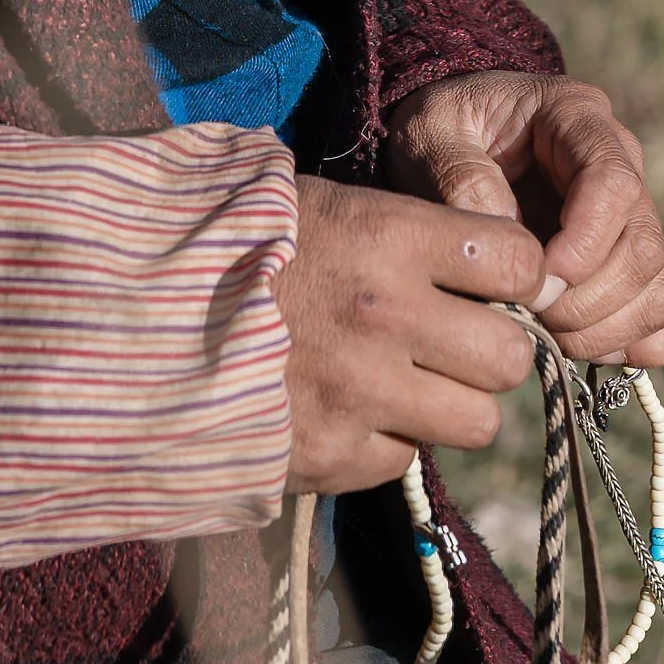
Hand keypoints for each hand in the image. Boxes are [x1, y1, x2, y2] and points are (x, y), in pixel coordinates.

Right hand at [273, 176, 545, 493]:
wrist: (143, 308)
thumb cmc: (242, 242)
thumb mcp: (327, 204)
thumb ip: (412, 231)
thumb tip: (498, 265)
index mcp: (389, 236)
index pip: (520, 260)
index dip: (518, 272)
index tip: (497, 279)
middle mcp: (387, 315)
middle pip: (510, 356)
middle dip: (491, 348)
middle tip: (457, 340)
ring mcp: (361, 392)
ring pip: (477, 422)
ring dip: (453, 404)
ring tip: (411, 382)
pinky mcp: (332, 454)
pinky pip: (407, 459)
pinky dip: (390, 439)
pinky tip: (354, 409)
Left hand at [382, 72, 663, 366]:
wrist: (451, 141)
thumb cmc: (442, 130)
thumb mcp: (431, 133)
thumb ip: (462, 178)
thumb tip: (512, 252)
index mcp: (578, 118)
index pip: (614, 184)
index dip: (584, 244)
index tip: (537, 280)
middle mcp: (624, 164)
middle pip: (643, 250)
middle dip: (585, 302)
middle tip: (527, 314)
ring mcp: (637, 216)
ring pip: (659, 291)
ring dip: (605, 331)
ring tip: (543, 333)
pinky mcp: (638, 261)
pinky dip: (636, 344)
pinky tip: (579, 341)